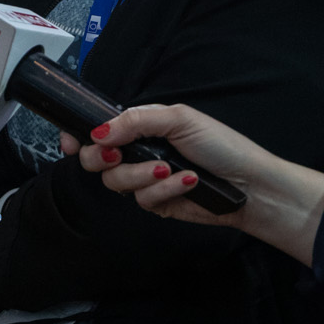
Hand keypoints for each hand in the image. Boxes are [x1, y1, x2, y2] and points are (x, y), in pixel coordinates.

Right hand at [59, 103, 323, 265]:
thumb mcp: (179, 118)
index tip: (71, 142)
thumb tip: (98, 132)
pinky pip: (142, 200)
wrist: (251, 185)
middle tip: (116, 154)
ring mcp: (145, 180)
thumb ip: (135, 121)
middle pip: (95, 159)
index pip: (98, 130)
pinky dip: (164, 190)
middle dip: (102, 158)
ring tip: (170, 168)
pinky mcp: (157, 204)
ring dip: (141, 175)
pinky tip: (186, 182)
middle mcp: (138, 152)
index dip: (78, 136)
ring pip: (115, 182)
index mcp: (141, 127)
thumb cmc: (222, 146)